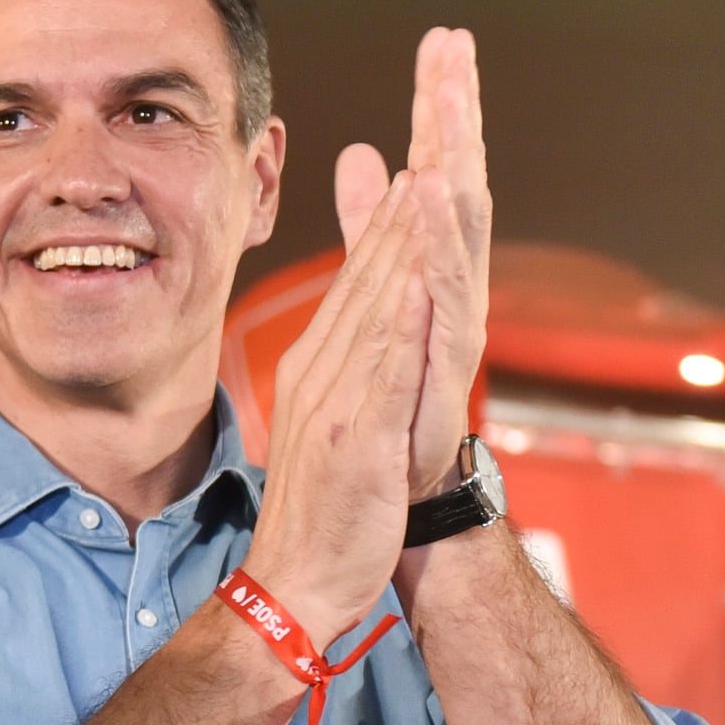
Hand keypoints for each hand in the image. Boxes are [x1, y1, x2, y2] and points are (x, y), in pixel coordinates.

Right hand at [244, 174, 435, 643]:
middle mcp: (324, 367)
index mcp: (322, 362)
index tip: (425, 153)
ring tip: (430, 176)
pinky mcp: (357, 436)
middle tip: (430, 140)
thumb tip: (376, 319)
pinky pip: (382, 368)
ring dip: (403, 240)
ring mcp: (338, 399)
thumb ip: (351, 366)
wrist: (294, 584)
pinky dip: (402, 321)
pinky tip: (423, 281)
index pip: (366, 276)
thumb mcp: (335, 424)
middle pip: (371, 271)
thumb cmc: (324, 510)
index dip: (397, 213)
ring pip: (377, 306)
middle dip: (406, 198)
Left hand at [330, 28, 490, 493]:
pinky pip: (433, 308)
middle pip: (454, 193)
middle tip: (456, 48)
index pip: (434, 176)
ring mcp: (439, 340)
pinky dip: (435, 256)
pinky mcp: (426, 380)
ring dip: (449, 178)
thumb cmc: (375, 415)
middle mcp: (442, 300)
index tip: (444, 39)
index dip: (439, 110)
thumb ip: (369, 230)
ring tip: (446, 116)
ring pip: (452, 243)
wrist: (359, 523)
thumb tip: (364, 156)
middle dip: (454, 120)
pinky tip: (432, 206)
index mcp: (424, 275)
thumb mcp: (367, 304)